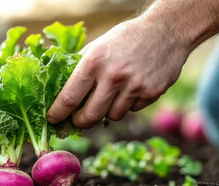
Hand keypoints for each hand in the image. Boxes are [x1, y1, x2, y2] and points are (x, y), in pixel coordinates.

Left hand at [47, 17, 190, 127]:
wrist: (166, 31)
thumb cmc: (126, 38)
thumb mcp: (98, 45)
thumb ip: (81, 66)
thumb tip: (61, 89)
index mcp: (94, 62)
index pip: (69, 97)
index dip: (58, 112)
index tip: (52, 118)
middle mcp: (113, 76)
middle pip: (90, 116)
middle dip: (80, 121)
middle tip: (78, 119)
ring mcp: (134, 86)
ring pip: (112, 116)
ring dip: (107, 111)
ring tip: (111, 95)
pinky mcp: (151, 93)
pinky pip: (132, 110)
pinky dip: (128, 105)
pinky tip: (131, 88)